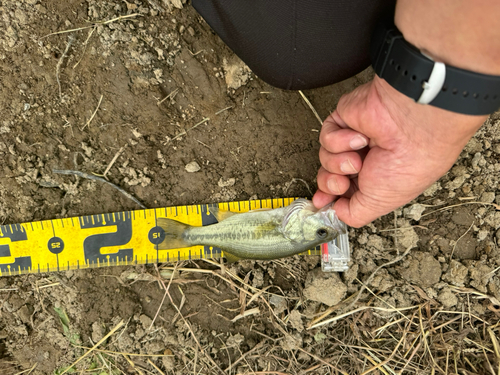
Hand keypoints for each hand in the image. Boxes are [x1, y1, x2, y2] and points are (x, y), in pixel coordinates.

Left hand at [313, 76, 486, 226]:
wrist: (410, 127)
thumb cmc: (406, 164)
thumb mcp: (379, 202)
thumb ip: (355, 213)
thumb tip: (337, 212)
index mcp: (379, 178)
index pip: (345, 190)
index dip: (330, 196)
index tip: (321, 202)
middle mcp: (366, 158)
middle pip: (330, 175)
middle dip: (330, 183)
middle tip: (341, 183)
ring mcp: (354, 138)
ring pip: (325, 158)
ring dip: (338, 163)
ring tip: (356, 160)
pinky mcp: (345, 119)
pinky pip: (326, 137)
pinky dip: (339, 141)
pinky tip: (359, 138)